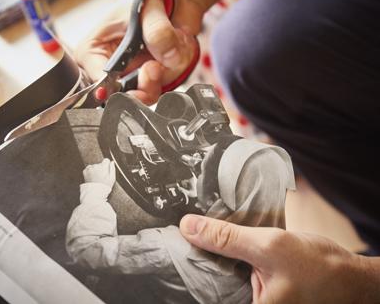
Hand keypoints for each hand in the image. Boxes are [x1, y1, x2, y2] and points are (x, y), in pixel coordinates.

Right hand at [75, 0, 201, 104]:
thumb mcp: (147, 7)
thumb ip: (157, 32)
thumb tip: (168, 57)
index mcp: (93, 52)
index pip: (99, 84)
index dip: (118, 91)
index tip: (135, 84)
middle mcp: (111, 69)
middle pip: (124, 97)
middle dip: (147, 84)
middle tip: (156, 66)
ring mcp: (134, 76)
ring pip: (150, 94)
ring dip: (167, 70)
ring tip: (170, 41)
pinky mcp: (154, 80)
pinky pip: (168, 86)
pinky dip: (178, 67)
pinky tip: (177, 46)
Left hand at [83, 158, 115, 186]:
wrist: (94, 193)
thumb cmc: (105, 186)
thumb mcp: (112, 178)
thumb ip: (112, 169)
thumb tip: (112, 162)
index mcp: (103, 167)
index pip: (106, 160)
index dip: (107, 165)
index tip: (106, 170)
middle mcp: (96, 166)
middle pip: (100, 164)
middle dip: (101, 168)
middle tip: (101, 177)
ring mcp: (89, 168)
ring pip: (94, 166)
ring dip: (95, 170)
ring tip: (96, 178)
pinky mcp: (85, 171)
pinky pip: (88, 169)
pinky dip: (90, 172)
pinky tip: (92, 178)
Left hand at [179, 215, 379, 303]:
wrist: (352, 277)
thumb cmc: (321, 268)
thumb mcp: (269, 246)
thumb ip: (227, 238)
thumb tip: (189, 226)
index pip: (201, 293)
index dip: (185, 269)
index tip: (170, 249)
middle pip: (208, 283)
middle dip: (196, 259)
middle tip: (180, 237)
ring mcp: (252, 298)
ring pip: (220, 275)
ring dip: (211, 255)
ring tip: (195, 235)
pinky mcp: (257, 288)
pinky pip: (233, 271)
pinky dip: (227, 255)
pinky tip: (218, 239)